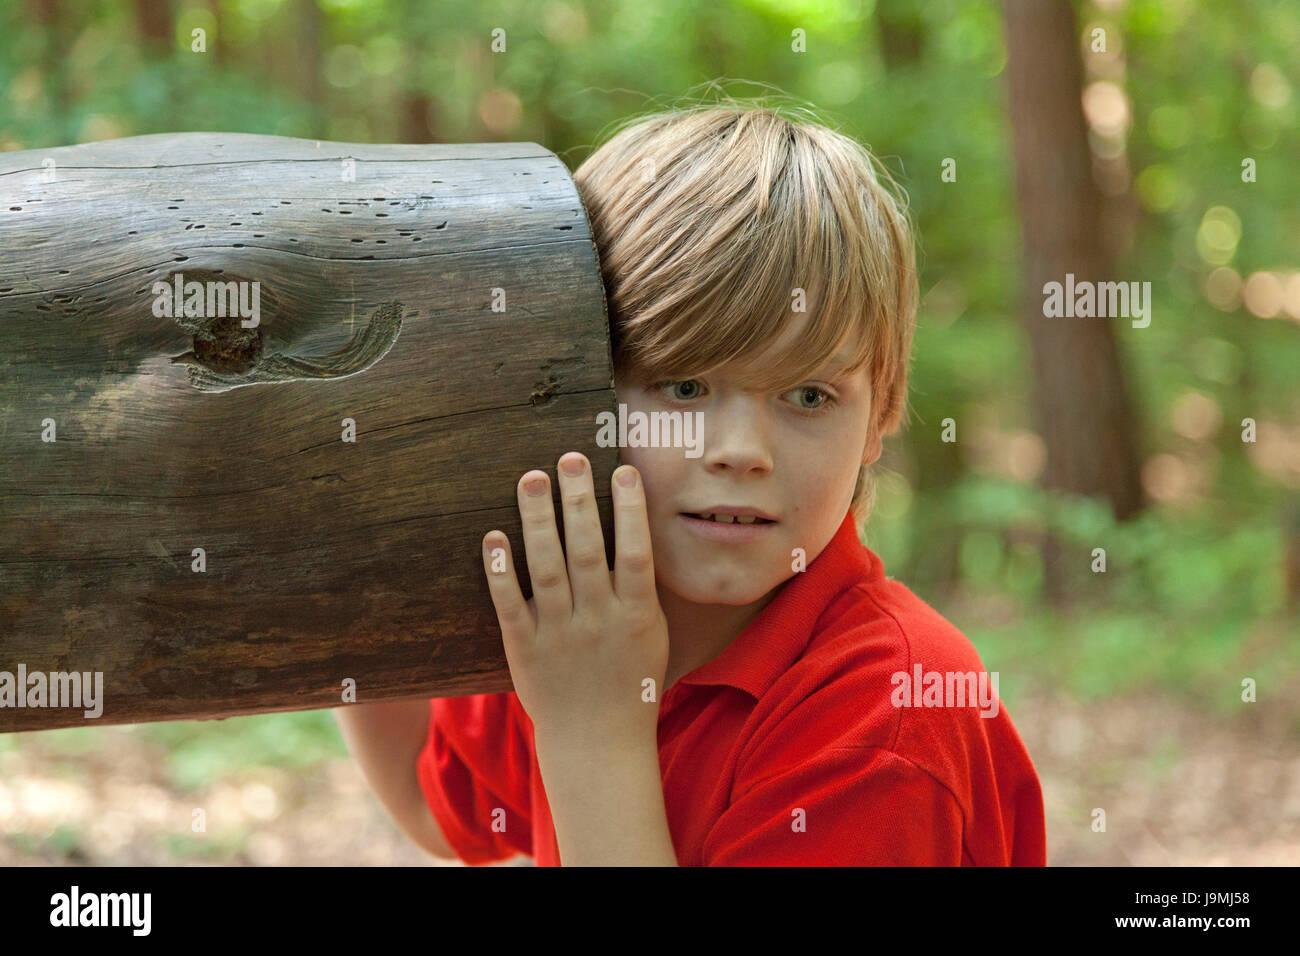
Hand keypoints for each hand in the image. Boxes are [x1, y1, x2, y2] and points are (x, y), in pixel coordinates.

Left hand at [481, 452, 668, 752]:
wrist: (598, 740)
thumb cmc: (630, 680)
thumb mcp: (652, 633)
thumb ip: (641, 586)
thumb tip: (634, 528)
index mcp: (635, 615)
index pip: (635, 553)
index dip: (630, 511)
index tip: (622, 471)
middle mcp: (598, 620)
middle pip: (587, 550)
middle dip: (578, 500)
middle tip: (569, 458)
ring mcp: (558, 633)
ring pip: (546, 567)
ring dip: (537, 519)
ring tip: (530, 477)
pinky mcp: (524, 647)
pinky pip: (509, 603)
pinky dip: (500, 569)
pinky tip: (494, 534)